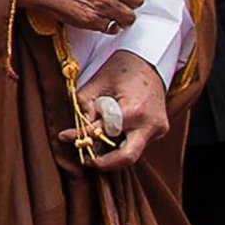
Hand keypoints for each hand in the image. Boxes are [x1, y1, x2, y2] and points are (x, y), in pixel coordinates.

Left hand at [63, 51, 168, 170]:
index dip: (81, 136)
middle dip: (105, 163)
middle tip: (87, 161)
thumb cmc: (122, 68)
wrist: (150, 62)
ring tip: (93, 148)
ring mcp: (158, 129)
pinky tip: (108, 137)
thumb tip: (75, 129)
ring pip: (133, 152)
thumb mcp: (97, 82)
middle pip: (127, 157)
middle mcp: (150, 124)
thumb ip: (85, 106)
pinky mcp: (160, 130)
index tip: (64, 137)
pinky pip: (138, 143)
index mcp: (135, 110)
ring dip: (113, 153)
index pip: (104, 132)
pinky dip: (122, 143)